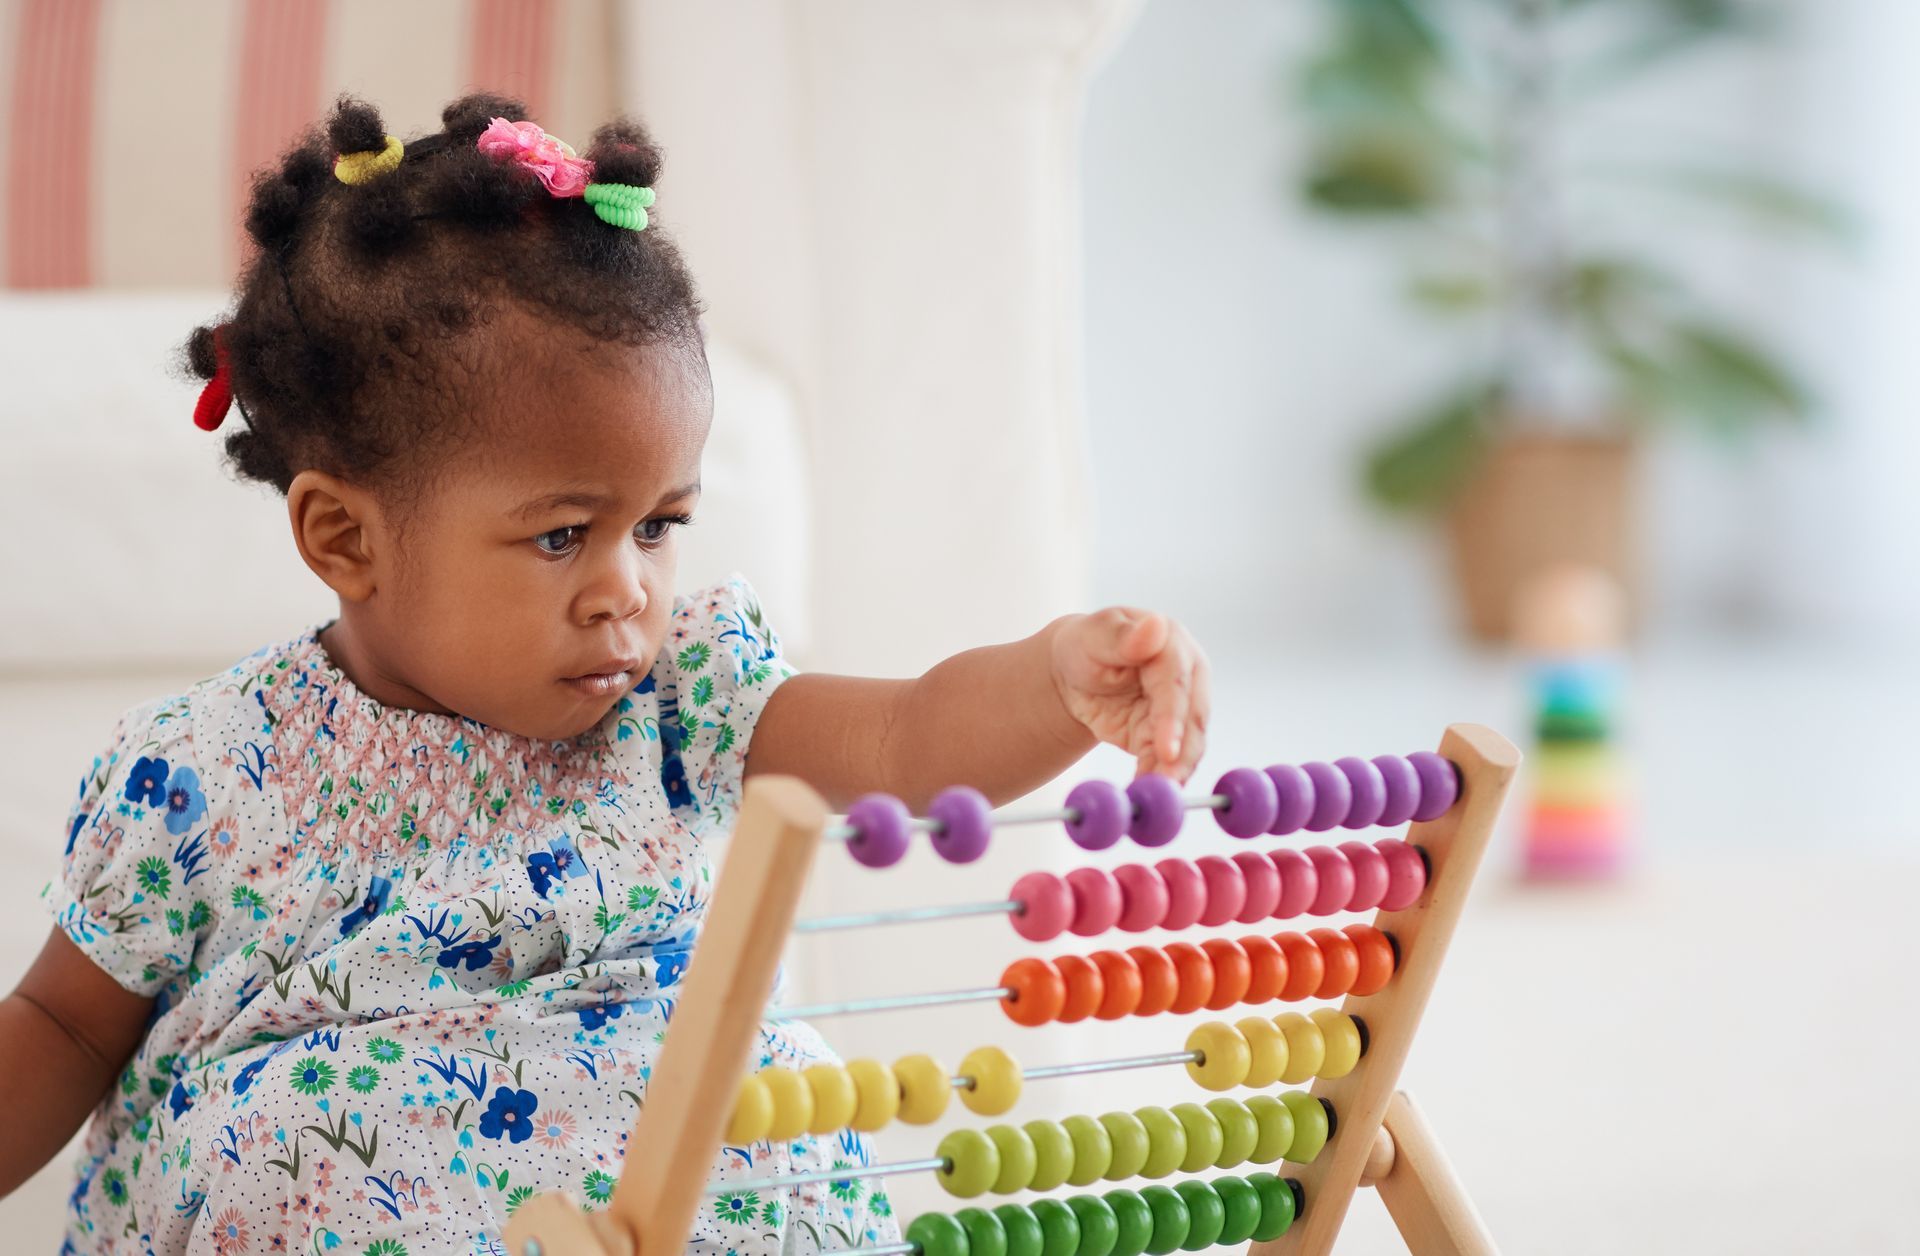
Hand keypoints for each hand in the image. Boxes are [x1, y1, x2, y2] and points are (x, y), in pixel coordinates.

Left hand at [1049, 608, 1210, 781]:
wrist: (1077, 673)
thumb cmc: (1086, 646)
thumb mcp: (1094, 636)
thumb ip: (1123, 636)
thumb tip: (1156, 625)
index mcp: (1173, 646)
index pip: (1176, 685)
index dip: (1173, 718)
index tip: (1166, 749)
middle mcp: (1188, 679)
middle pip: (1192, 720)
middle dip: (1180, 756)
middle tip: (1164, 787)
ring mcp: (1182, 710)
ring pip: (1188, 746)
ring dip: (1174, 774)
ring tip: (1154, 800)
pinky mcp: (1169, 737)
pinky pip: (1169, 763)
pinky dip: (1158, 781)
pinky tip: (1145, 798)